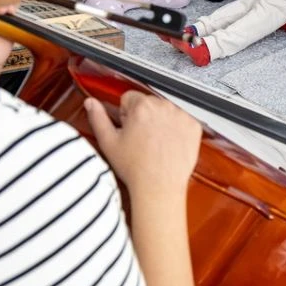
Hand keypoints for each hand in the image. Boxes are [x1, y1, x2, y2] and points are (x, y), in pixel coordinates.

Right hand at [85, 92, 201, 193]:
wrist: (159, 187)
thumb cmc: (135, 168)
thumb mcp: (108, 142)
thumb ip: (98, 117)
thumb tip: (91, 103)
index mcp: (141, 106)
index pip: (130, 97)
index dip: (126, 114)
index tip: (129, 127)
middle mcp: (163, 107)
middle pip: (149, 103)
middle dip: (144, 116)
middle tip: (140, 139)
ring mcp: (181, 116)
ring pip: (166, 111)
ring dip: (161, 122)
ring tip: (154, 144)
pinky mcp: (194, 127)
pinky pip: (183, 121)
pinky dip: (177, 130)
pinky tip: (168, 145)